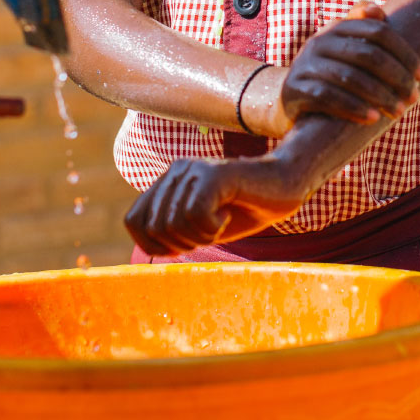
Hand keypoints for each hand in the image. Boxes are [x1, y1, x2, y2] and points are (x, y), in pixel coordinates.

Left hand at [124, 154, 305, 255]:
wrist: (286, 185)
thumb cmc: (247, 209)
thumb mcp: (203, 226)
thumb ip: (176, 232)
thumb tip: (152, 250)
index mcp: (168, 183)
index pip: (133, 221)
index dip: (154, 245)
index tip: (184, 246)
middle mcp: (175, 171)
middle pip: (155, 227)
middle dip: (183, 243)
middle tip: (211, 232)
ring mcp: (193, 169)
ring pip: (174, 222)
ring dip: (201, 236)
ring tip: (222, 222)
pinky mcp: (213, 173)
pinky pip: (197, 213)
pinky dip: (213, 226)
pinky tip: (228, 214)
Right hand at [279, 1, 419, 125]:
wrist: (284, 99)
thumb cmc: (327, 74)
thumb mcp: (342, 49)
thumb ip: (361, 29)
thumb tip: (378, 11)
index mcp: (337, 28)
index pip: (378, 31)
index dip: (405, 53)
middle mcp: (320, 42)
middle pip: (368, 54)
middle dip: (396, 77)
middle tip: (413, 98)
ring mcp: (305, 65)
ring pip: (350, 77)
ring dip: (380, 96)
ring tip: (398, 112)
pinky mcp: (294, 89)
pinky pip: (328, 96)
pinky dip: (354, 107)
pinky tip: (372, 118)